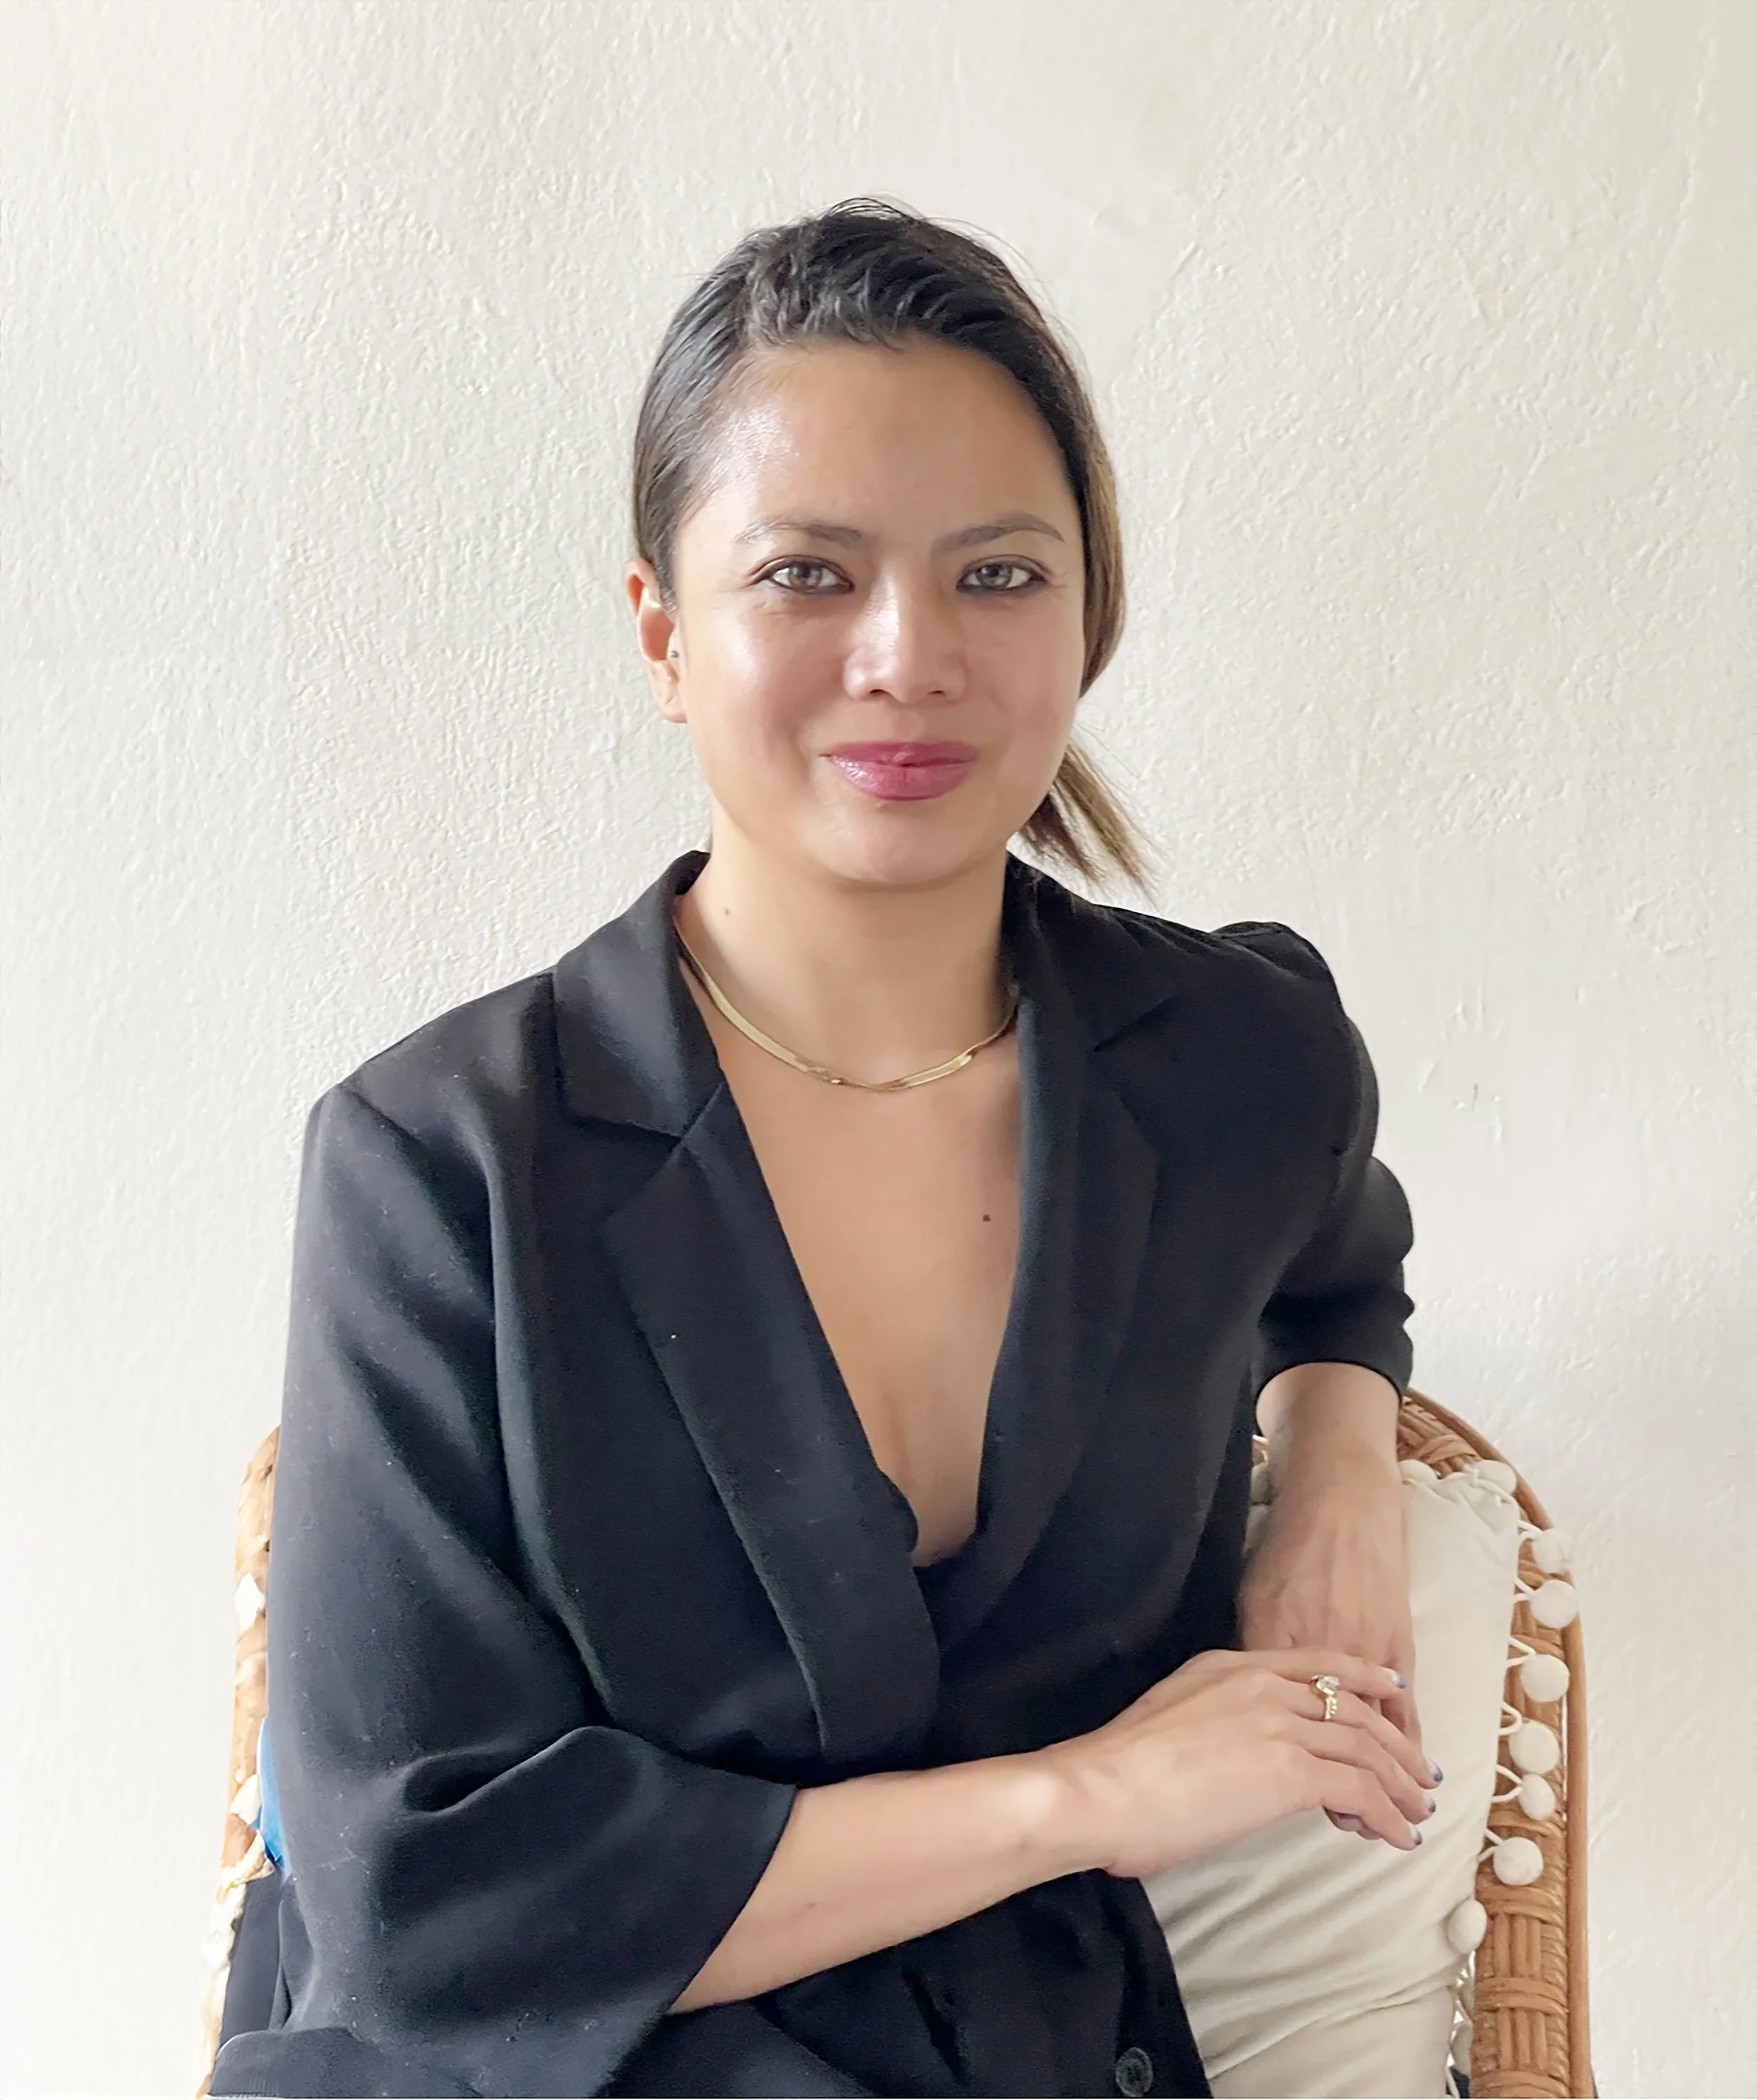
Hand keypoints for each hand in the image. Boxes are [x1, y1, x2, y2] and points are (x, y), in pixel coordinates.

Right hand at [1038, 1647, 1433, 1880]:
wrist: (1103, 1788)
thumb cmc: (1119, 1769)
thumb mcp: (1173, 1717)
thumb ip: (1214, 1720)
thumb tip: (1235, 1753)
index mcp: (1232, 1666)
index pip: (1317, 1665)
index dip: (1363, 1677)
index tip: (1393, 1691)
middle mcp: (1264, 1685)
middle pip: (1354, 1706)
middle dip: (1395, 1741)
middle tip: (1420, 1772)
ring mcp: (1280, 1724)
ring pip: (1365, 1746)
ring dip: (1399, 1782)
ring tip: (1416, 1810)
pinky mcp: (1290, 1770)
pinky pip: (1360, 1790)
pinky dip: (1387, 1813)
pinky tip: (1396, 1835)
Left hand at [1238, 1449, 1433, 1834]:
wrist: (1341, 1505)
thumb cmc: (1288, 1551)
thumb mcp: (1253, 1600)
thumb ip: (1251, 1655)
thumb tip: (1241, 1705)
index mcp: (1274, 1646)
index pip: (1276, 1725)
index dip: (1283, 1769)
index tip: (1290, 1806)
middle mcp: (1321, 1657)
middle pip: (1330, 1738)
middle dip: (1346, 1787)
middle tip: (1357, 1827)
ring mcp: (1364, 1653)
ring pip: (1375, 1731)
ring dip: (1388, 1777)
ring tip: (1397, 1819)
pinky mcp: (1398, 1645)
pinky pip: (1405, 1706)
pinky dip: (1410, 1742)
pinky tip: (1416, 1773)